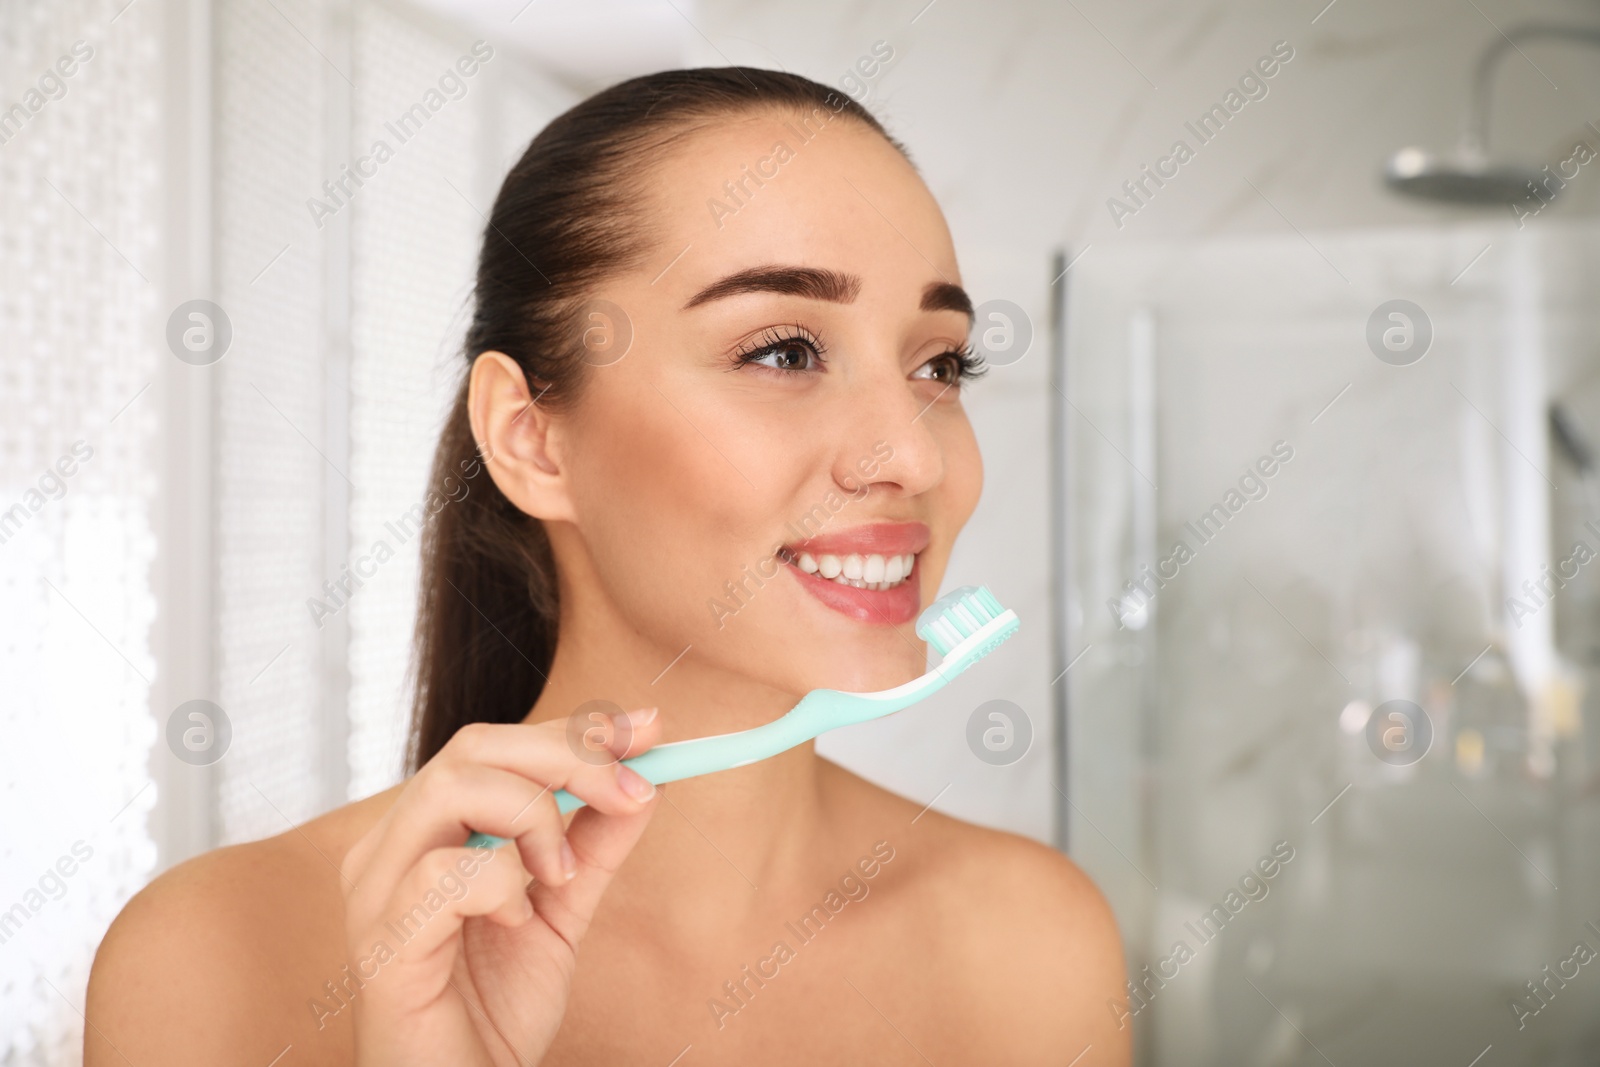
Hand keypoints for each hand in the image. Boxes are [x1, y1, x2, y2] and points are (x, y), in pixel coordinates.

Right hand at [338, 707, 661, 1065]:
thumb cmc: (493, 1008)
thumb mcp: (562, 911)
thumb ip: (594, 845)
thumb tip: (645, 779)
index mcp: (426, 830)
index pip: (495, 745)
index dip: (577, 730)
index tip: (651, 728)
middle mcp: (389, 847)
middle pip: (474, 748)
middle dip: (569, 755)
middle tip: (632, 790)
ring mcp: (376, 891)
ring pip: (453, 788)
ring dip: (533, 816)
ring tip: (560, 875)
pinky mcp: (382, 942)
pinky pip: (442, 873)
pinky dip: (499, 883)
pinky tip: (515, 920)